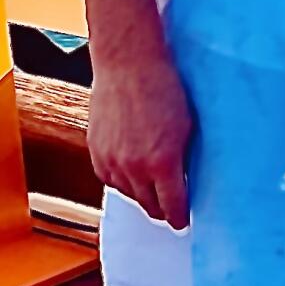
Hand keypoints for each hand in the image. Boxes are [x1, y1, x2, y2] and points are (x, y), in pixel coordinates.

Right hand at [88, 43, 193, 229]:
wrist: (129, 63)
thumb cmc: (165, 88)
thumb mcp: (188, 127)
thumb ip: (185, 159)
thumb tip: (186, 182)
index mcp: (163, 163)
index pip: (172, 207)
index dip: (180, 218)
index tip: (184, 222)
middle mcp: (134, 168)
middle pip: (149, 206)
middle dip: (162, 209)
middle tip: (171, 208)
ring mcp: (111, 161)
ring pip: (128, 195)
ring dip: (142, 195)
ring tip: (154, 188)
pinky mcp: (96, 151)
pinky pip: (109, 180)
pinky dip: (122, 181)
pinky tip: (133, 173)